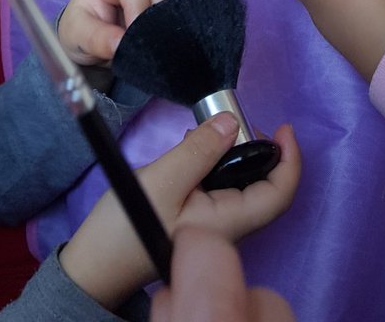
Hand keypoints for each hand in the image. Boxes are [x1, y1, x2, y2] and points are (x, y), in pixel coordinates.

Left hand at [58, 0, 198, 65]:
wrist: (93, 36)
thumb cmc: (84, 31)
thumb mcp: (78, 38)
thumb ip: (97, 39)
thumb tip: (121, 43)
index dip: (138, 10)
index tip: (135, 38)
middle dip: (159, 7)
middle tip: (152, 36)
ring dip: (177, 3)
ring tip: (165, 29)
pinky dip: (188, 0)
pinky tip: (176, 22)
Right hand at [60, 113, 300, 308]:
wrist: (94, 264)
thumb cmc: (125, 230)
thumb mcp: (162, 180)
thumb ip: (199, 151)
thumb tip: (232, 123)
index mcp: (226, 223)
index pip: (278, 195)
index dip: (290, 161)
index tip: (284, 127)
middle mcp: (226, 226)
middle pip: (263, 186)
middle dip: (259, 149)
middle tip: (233, 120)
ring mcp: (211, 224)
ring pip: (240, 184)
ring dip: (235, 154)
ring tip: (211, 129)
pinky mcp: (196, 219)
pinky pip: (219, 187)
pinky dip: (215, 162)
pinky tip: (194, 148)